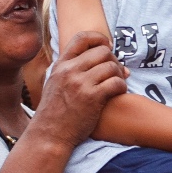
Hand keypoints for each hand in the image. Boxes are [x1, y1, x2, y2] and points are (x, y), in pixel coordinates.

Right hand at [35, 31, 128, 147]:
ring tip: (118, 83)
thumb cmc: (54, 112)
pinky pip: (116, 83)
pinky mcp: (92, 98)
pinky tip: (118, 92)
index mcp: (61, 65)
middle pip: (103, 52)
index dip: (99, 38)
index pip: (82, 38)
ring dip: (119, 74)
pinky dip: (122, 86)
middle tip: (116, 71)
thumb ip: (68, 69)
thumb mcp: (54, 82)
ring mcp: (81, 84)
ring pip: (111, 66)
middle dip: (114, 60)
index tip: (107, 46)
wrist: (49, 135)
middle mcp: (70, 71)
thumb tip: (88, 57)